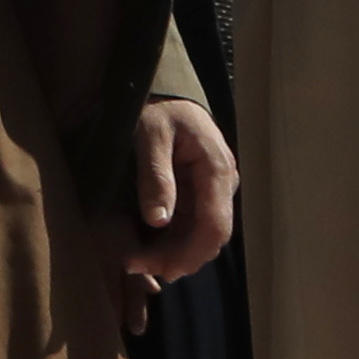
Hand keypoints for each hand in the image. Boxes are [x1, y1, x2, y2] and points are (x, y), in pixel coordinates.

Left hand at [113, 95, 237, 332]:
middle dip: (176, 259)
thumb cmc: (157, 108)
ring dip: (173, 254)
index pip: (214, 226)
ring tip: (137, 263)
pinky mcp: (200, 193)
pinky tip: (148, 249)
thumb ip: (156, 176)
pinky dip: (172, 241)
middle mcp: (222, 184)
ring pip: (200, 235)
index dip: (188, 253)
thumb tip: (158, 221)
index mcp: (217, 170)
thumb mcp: (150, 135)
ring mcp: (213, 190)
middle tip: (136, 266)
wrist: (164, 91)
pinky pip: (192, 225)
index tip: (157, 268)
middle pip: (209, 237)